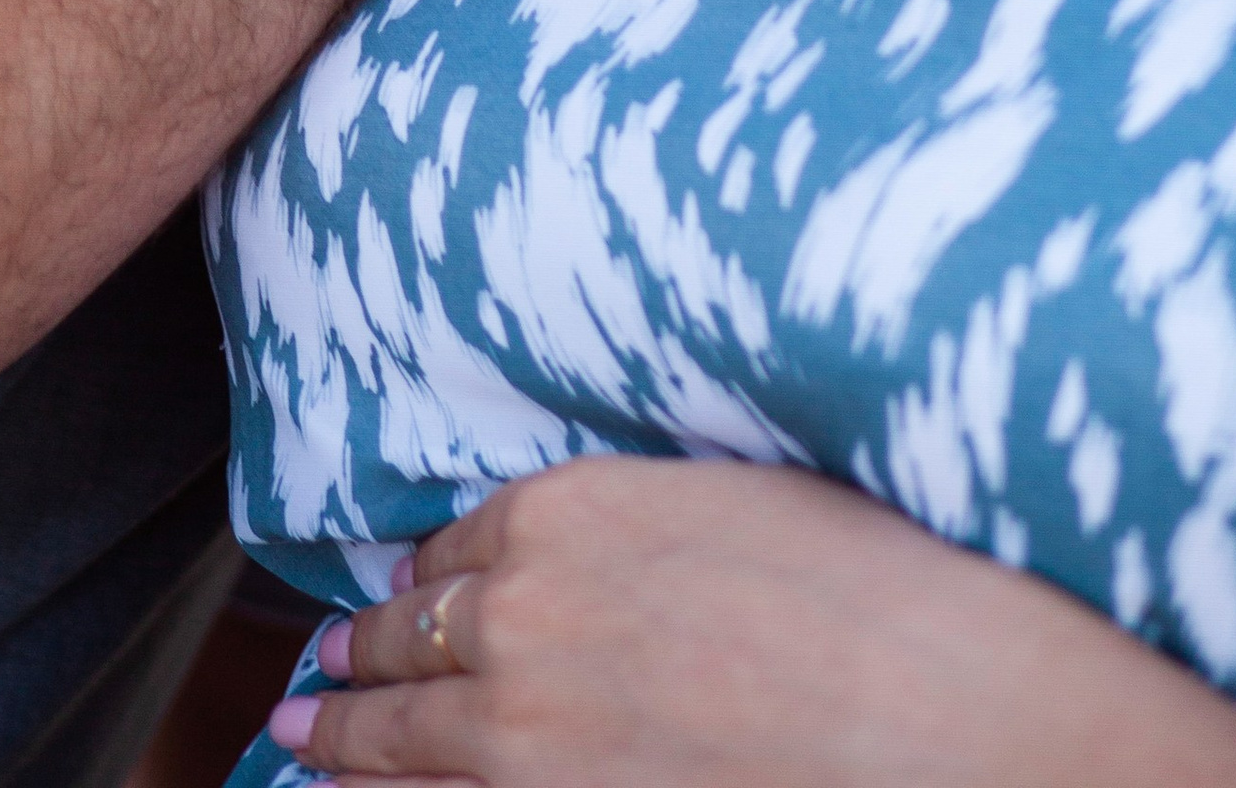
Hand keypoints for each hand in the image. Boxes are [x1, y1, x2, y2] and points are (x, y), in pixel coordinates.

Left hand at [272, 457, 1235, 785]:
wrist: (933, 720)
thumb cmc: (874, 596)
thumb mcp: (744, 498)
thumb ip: (644, 520)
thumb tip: (604, 543)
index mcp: (565, 516)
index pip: (464, 540)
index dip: (436, 569)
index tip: (412, 587)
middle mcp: (517, 619)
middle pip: (407, 637)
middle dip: (355, 656)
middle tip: (316, 673)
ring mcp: (519, 737)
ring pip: (396, 736)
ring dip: (342, 735)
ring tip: (302, 733)